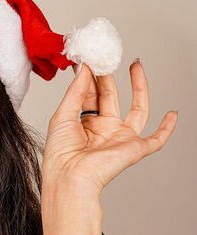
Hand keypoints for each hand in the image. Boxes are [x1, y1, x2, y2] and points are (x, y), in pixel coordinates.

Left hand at [42, 60, 178, 197]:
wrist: (70, 177)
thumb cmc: (60, 154)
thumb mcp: (62, 115)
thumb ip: (76, 91)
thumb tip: (84, 68)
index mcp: (82, 125)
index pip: (89, 95)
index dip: (89, 77)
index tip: (87, 59)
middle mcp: (102, 130)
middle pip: (109, 97)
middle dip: (108, 76)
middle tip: (105, 57)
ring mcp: (119, 138)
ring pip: (136, 108)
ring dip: (138, 87)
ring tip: (134, 65)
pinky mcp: (134, 149)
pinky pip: (157, 139)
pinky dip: (167, 128)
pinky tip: (173, 113)